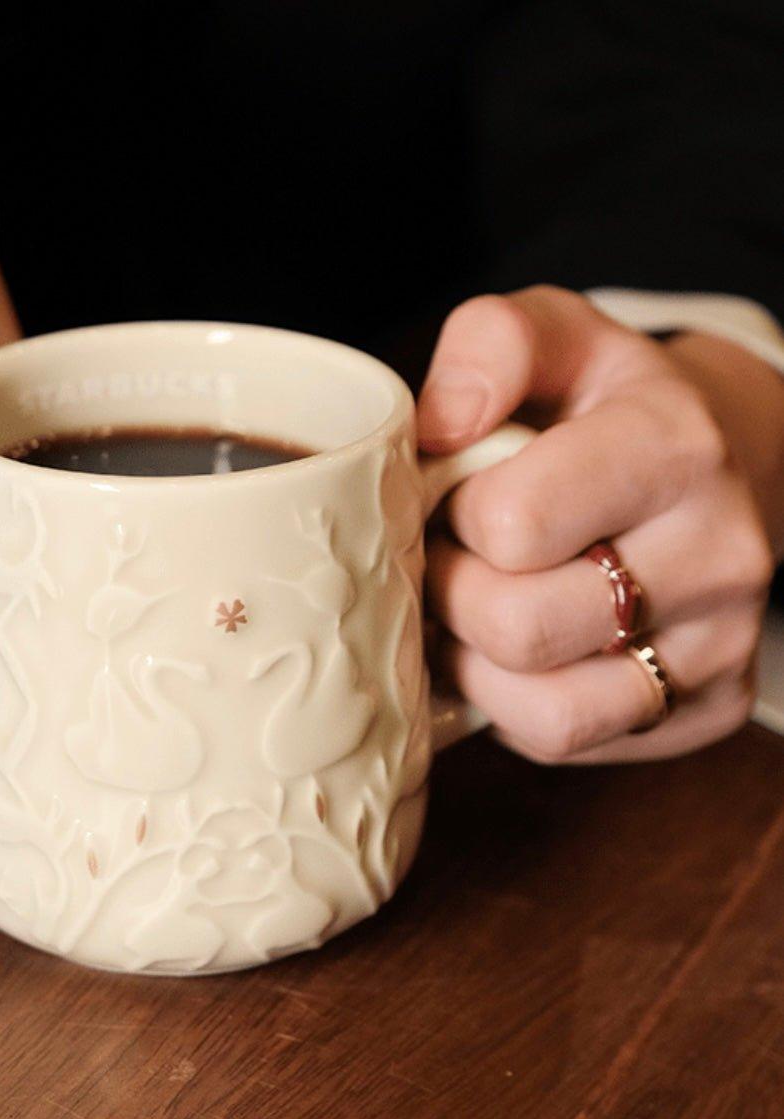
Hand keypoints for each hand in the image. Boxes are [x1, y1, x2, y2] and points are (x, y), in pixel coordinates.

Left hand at [418, 286, 782, 762]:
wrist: (710, 461)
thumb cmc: (604, 403)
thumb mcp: (551, 334)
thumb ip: (489, 346)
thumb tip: (438, 429)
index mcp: (675, 449)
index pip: (512, 525)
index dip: (452, 516)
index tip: (458, 497)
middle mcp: (720, 555)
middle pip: (518, 628)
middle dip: (452, 594)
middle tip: (450, 559)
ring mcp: (722, 646)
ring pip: (546, 712)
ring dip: (476, 665)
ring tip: (475, 607)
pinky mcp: (706, 708)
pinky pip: (567, 742)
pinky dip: (513, 706)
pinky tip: (514, 649)